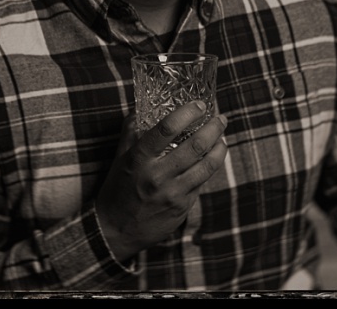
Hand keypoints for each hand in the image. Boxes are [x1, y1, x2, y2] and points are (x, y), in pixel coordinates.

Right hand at [96, 101, 227, 261]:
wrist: (114, 232)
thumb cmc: (117, 190)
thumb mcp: (119, 159)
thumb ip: (131, 132)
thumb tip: (141, 107)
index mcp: (139, 159)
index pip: (166, 128)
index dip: (187, 113)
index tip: (199, 104)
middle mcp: (157, 175)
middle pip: (196, 145)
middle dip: (214, 128)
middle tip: (221, 118)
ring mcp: (173, 193)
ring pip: (207, 165)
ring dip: (220, 148)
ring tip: (222, 139)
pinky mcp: (183, 207)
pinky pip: (202, 183)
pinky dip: (209, 168)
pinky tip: (211, 160)